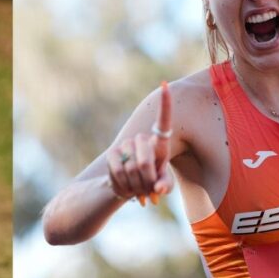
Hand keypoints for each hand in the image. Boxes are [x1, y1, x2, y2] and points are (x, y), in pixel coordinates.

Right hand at [105, 81, 174, 204]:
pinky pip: (118, 170)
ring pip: (132, 168)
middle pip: (146, 160)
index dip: (165, 104)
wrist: (130, 187)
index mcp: (159, 143)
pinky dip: (124, 185)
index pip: (163, 120)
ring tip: (139, 191)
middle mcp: (142, 139)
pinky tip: (127, 189)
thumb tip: (159, 189)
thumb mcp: (163, 185)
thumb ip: (165, 186)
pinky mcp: (113, 153)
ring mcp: (126, 145)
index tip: (165, 85)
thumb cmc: (152, 183)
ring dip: (137, 186)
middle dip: (148, 180)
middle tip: (149, 191)